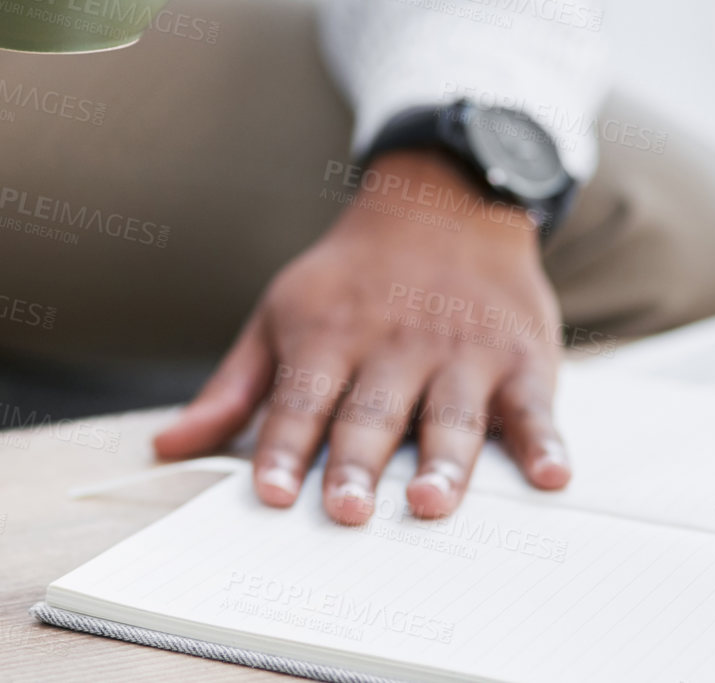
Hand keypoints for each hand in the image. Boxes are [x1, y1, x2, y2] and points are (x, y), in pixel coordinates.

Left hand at [154, 149, 571, 523]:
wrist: (441, 202)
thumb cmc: (348, 281)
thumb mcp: (279, 316)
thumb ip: (232, 390)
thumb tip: (166, 446)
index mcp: (326, 338)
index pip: (299, 402)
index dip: (283, 449)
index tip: (269, 495)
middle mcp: (392, 346)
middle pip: (371, 415)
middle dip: (356, 465)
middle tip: (345, 513)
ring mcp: (459, 353)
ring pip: (450, 416)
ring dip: (443, 464)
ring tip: (428, 504)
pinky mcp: (519, 357)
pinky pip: (533, 405)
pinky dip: (544, 440)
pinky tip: (548, 475)